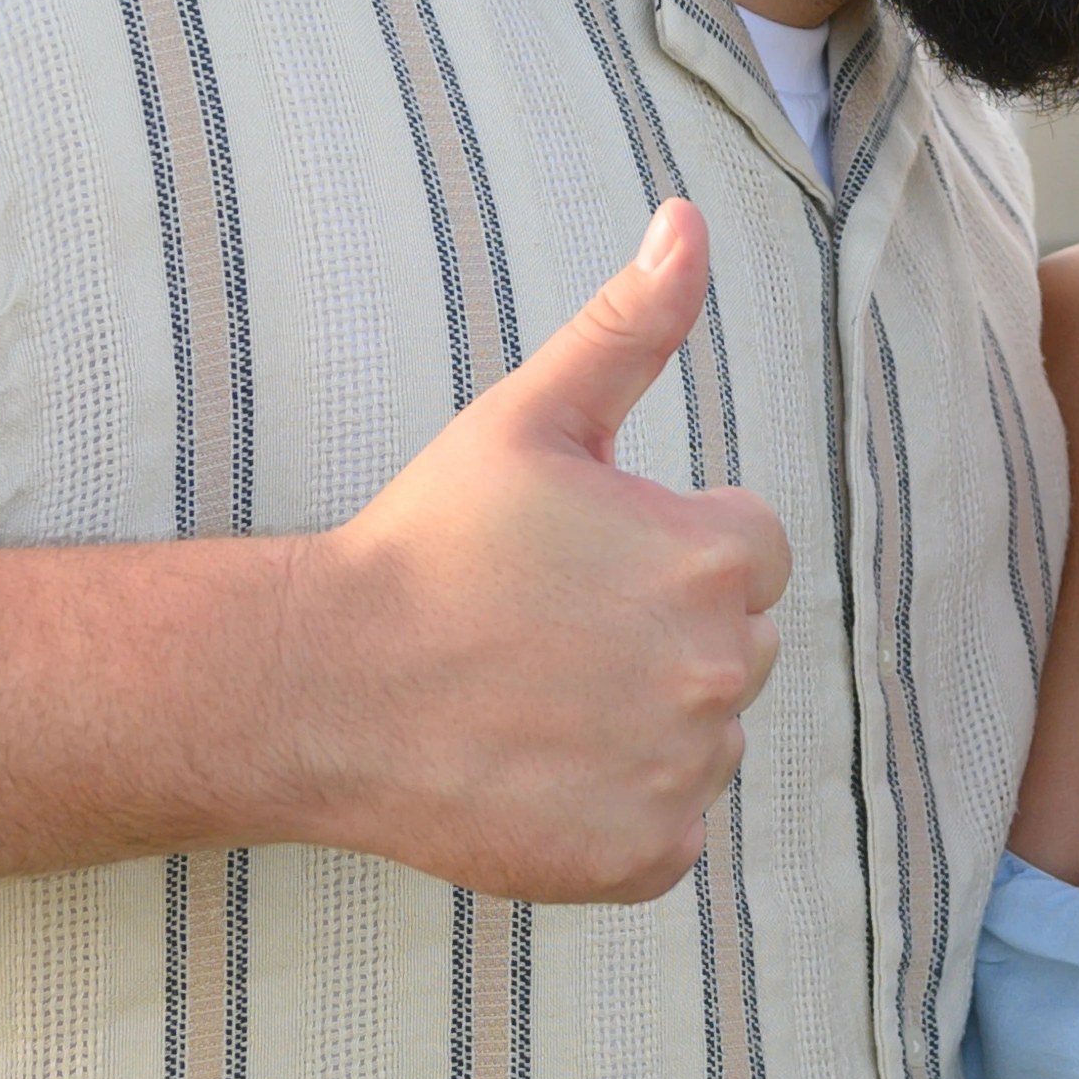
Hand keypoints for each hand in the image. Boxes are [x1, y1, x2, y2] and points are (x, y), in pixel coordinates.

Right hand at [290, 199, 794, 904]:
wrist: (326, 689)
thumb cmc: (427, 541)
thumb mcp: (530, 416)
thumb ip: (630, 323)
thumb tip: (685, 220)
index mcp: (715, 558)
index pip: (751, 551)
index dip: (666, 544)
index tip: (579, 560)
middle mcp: (722, 671)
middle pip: (736, 646)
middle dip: (663, 632)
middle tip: (546, 630)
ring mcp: (684, 772)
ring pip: (702, 739)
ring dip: (643, 722)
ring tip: (533, 698)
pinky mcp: (645, 857)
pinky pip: (667, 828)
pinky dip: (617, 808)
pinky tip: (536, 769)